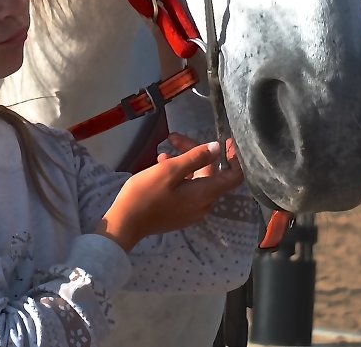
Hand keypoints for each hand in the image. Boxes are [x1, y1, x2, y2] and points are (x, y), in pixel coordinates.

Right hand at [94, 134, 242, 252]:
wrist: (126, 222)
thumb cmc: (146, 193)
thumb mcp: (169, 170)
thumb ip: (194, 158)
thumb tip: (216, 147)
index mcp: (205, 193)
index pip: (234, 177)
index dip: (234, 158)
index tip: (227, 141)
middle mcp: (204, 204)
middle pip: (210, 174)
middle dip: (196, 153)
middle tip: (173, 138)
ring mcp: (192, 211)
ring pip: (197, 181)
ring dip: (185, 163)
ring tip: (163, 152)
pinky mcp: (181, 214)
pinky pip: (188, 190)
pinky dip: (180, 176)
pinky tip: (161, 167)